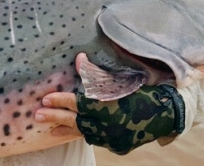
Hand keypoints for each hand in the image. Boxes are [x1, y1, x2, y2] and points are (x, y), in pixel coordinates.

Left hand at [36, 53, 185, 154]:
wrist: (166, 114)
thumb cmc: (141, 92)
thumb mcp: (118, 80)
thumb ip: (95, 74)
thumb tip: (79, 57)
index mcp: (108, 106)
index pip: (78, 103)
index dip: (61, 101)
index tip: (45, 99)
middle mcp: (108, 124)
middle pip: (76, 121)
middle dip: (56, 117)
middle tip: (37, 115)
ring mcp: (112, 138)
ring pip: (85, 133)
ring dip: (67, 130)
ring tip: (50, 130)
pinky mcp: (117, 147)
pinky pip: (97, 140)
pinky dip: (87, 135)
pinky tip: (75, 133)